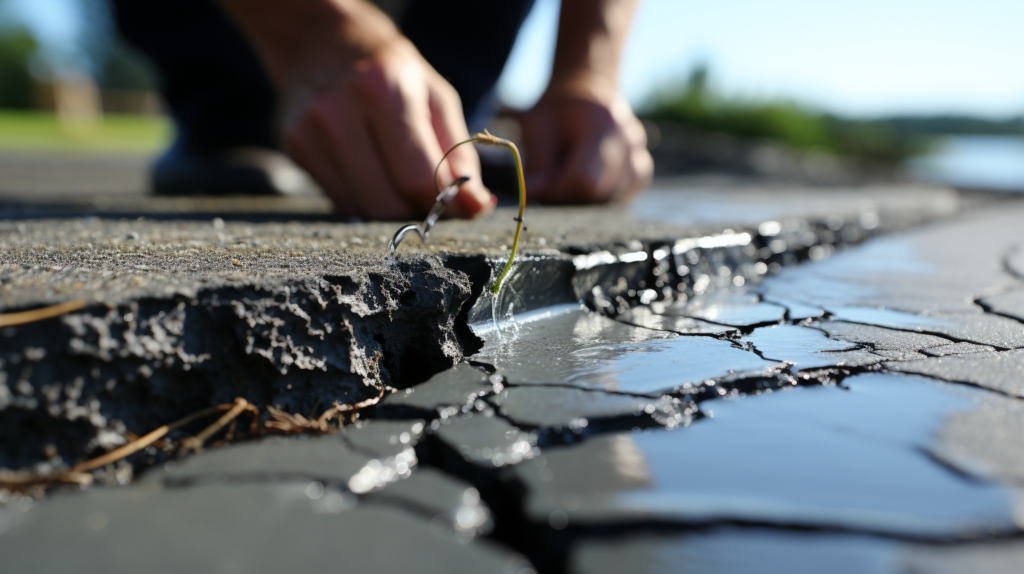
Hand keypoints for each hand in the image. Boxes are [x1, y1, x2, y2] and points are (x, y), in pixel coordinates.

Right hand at [222, 0, 494, 219]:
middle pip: (387, 204)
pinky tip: (370, 172)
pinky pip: (340, 202)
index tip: (456, 203)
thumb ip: (461, 156)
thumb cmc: (391, 70)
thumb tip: (477, 206)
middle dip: (416, 211)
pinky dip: (364, 201)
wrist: (321, 40)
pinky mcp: (294, 148)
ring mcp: (310, 132)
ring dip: (390, 211)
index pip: (417, 178)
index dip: (443, 202)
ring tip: (399, 181)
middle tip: (428, 197)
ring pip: (362, 211)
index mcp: (384, 91)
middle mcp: (339, 112)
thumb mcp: (436, 99)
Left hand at [521, 77, 652, 203]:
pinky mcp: (640, 174)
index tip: (541, 182)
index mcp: (604, 122)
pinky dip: (599, 195)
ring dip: (583, 195)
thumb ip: (538, 160)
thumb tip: (533, 193)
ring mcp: (639, 157)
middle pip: (599, 193)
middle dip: (568, 194)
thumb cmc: (556, 113)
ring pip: (609, 200)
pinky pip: (619, 198)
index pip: (585, 180)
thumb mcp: (536, 125)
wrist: (584, 98)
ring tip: (571, 168)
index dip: (558, 190)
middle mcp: (630, 140)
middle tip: (552, 176)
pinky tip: (588, 176)